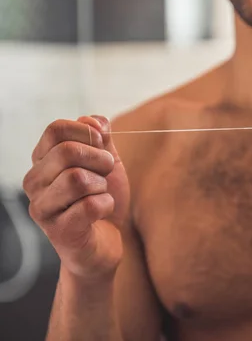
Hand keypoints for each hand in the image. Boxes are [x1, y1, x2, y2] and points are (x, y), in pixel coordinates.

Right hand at [23, 116, 129, 279]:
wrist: (107, 242)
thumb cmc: (102, 198)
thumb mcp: (106, 162)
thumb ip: (101, 138)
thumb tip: (94, 120)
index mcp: (43, 160)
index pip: (56, 129)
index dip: (87, 133)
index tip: (103, 146)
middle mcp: (34, 182)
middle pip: (67, 152)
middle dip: (100, 160)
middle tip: (106, 175)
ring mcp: (41, 207)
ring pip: (77, 179)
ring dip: (102, 186)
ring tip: (100, 196)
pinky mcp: (58, 231)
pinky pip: (90, 205)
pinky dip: (106, 206)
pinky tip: (101, 214)